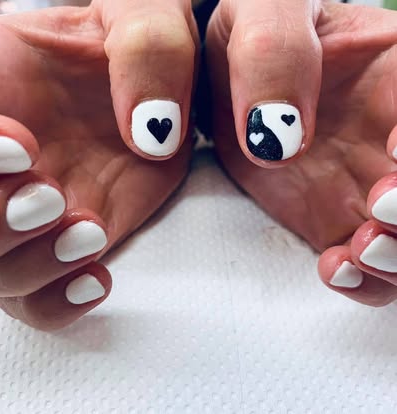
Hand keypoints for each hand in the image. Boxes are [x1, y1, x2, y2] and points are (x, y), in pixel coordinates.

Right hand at [0, 0, 197, 328]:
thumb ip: (148, 50)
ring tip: (89, 232)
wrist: (158, 94)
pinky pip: (36, 300)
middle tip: (47, 198)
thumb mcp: (146, 19)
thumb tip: (150, 130)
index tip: (22, 144)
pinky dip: (56, 303)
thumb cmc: (142, 50)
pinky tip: (97, 278)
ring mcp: (28, 214)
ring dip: (27, 265)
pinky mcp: (66, 246)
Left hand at [206, 0, 396, 305]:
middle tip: (378, 204)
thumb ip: (276, 52)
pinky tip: (333, 266)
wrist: (229, 81)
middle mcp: (391, 139)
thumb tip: (280, 134)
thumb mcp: (263, 15)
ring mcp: (365, 186)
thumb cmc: (250, 37)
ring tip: (356, 247)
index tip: (394, 147)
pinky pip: (365, 265)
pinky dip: (362, 280)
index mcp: (396, 75)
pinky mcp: (332, 221)